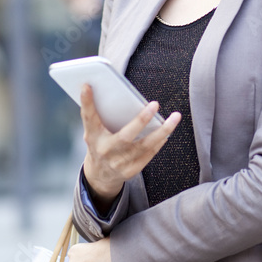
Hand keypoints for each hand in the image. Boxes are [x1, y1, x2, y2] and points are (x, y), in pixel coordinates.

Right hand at [80, 83, 180, 204]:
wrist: (99, 175)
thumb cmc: (99, 145)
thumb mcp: (93, 130)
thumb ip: (96, 113)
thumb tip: (98, 88)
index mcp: (93, 136)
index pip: (89, 117)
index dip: (87, 102)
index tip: (87, 85)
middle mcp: (105, 150)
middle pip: (125, 135)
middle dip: (141, 120)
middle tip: (155, 104)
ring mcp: (119, 163)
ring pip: (144, 145)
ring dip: (162, 131)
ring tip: (175, 117)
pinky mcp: (130, 171)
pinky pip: (149, 154)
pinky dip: (159, 142)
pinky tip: (167, 132)